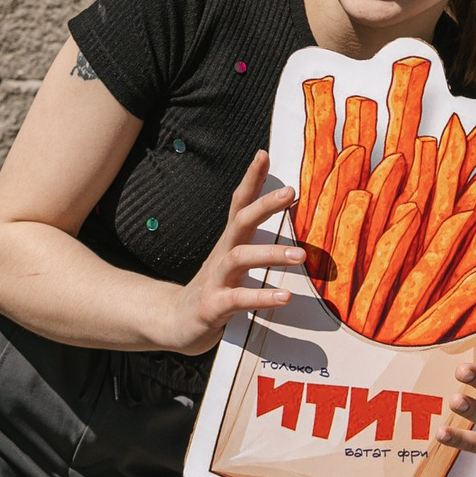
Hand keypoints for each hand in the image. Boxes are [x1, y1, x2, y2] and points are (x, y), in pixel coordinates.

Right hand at [155, 151, 301, 355]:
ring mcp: (215, 279)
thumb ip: (254, 241)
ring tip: (300, 256)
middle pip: (240, 221)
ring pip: (239, 258)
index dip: (250, 179)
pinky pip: (238, 298)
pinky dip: (261, 296)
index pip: (239, 204)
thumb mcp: (232, 260)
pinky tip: (283, 297)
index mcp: (229, 242)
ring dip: (270, 254)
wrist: (175, 322)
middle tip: (290, 192)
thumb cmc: (214, 287)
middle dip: (264, 205)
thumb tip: (280, 225)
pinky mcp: (213, 306)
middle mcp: (221, 254)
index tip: (263, 154)